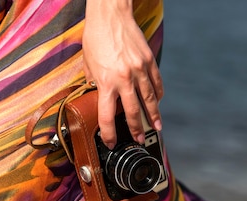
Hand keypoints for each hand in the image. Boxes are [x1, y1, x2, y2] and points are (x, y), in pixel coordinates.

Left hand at [83, 0, 163, 148]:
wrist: (111, 14)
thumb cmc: (96, 36)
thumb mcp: (88, 62)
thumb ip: (94, 81)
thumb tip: (98, 92)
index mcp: (106, 81)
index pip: (108, 116)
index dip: (109, 133)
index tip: (111, 142)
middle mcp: (124, 79)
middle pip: (133, 112)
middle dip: (137, 129)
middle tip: (141, 139)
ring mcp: (139, 70)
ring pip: (150, 100)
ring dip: (154, 116)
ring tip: (157, 127)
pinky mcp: (149, 61)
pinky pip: (156, 83)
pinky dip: (158, 95)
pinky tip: (158, 102)